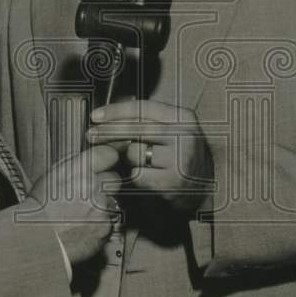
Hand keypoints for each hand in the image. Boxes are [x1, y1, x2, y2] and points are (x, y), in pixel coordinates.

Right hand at [26, 146, 121, 265]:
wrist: (36, 237)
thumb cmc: (39, 207)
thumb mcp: (52, 175)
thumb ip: (75, 164)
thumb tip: (89, 160)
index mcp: (80, 169)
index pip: (108, 155)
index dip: (108, 159)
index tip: (107, 163)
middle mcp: (94, 186)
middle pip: (113, 179)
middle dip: (105, 185)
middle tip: (88, 194)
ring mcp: (102, 208)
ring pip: (112, 202)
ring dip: (101, 206)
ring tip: (80, 214)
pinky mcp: (106, 229)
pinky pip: (109, 223)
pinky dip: (99, 225)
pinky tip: (82, 226)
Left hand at [86, 99, 212, 214]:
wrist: (206, 188)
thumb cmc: (179, 154)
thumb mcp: (172, 130)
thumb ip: (147, 120)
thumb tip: (106, 114)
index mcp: (184, 117)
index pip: (143, 108)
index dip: (115, 110)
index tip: (94, 116)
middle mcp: (185, 135)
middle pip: (135, 129)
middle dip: (107, 131)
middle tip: (90, 135)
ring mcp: (180, 159)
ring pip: (134, 153)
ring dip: (127, 159)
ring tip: (137, 163)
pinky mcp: (172, 182)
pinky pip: (138, 175)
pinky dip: (134, 176)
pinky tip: (143, 178)